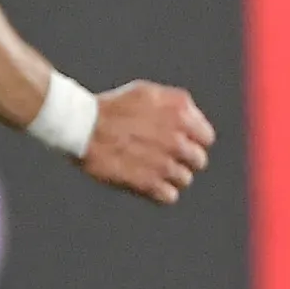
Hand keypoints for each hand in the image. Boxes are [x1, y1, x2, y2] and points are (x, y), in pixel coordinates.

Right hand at [81, 81, 216, 204]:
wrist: (83, 126)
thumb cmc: (113, 107)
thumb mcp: (149, 92)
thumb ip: (176, 105)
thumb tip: (194, 120)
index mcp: (180, 114)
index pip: (206, 138)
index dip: (194, 141)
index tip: (180, 144)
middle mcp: (177, 139)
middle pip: (198, 161)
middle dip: (184, 160)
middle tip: (164, 157)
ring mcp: (164, 163)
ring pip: (185, 180)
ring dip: (171, 177)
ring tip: (152, 169)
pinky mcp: (149, 184)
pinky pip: (169, 196)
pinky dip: (160, 192)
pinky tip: (147, 182)